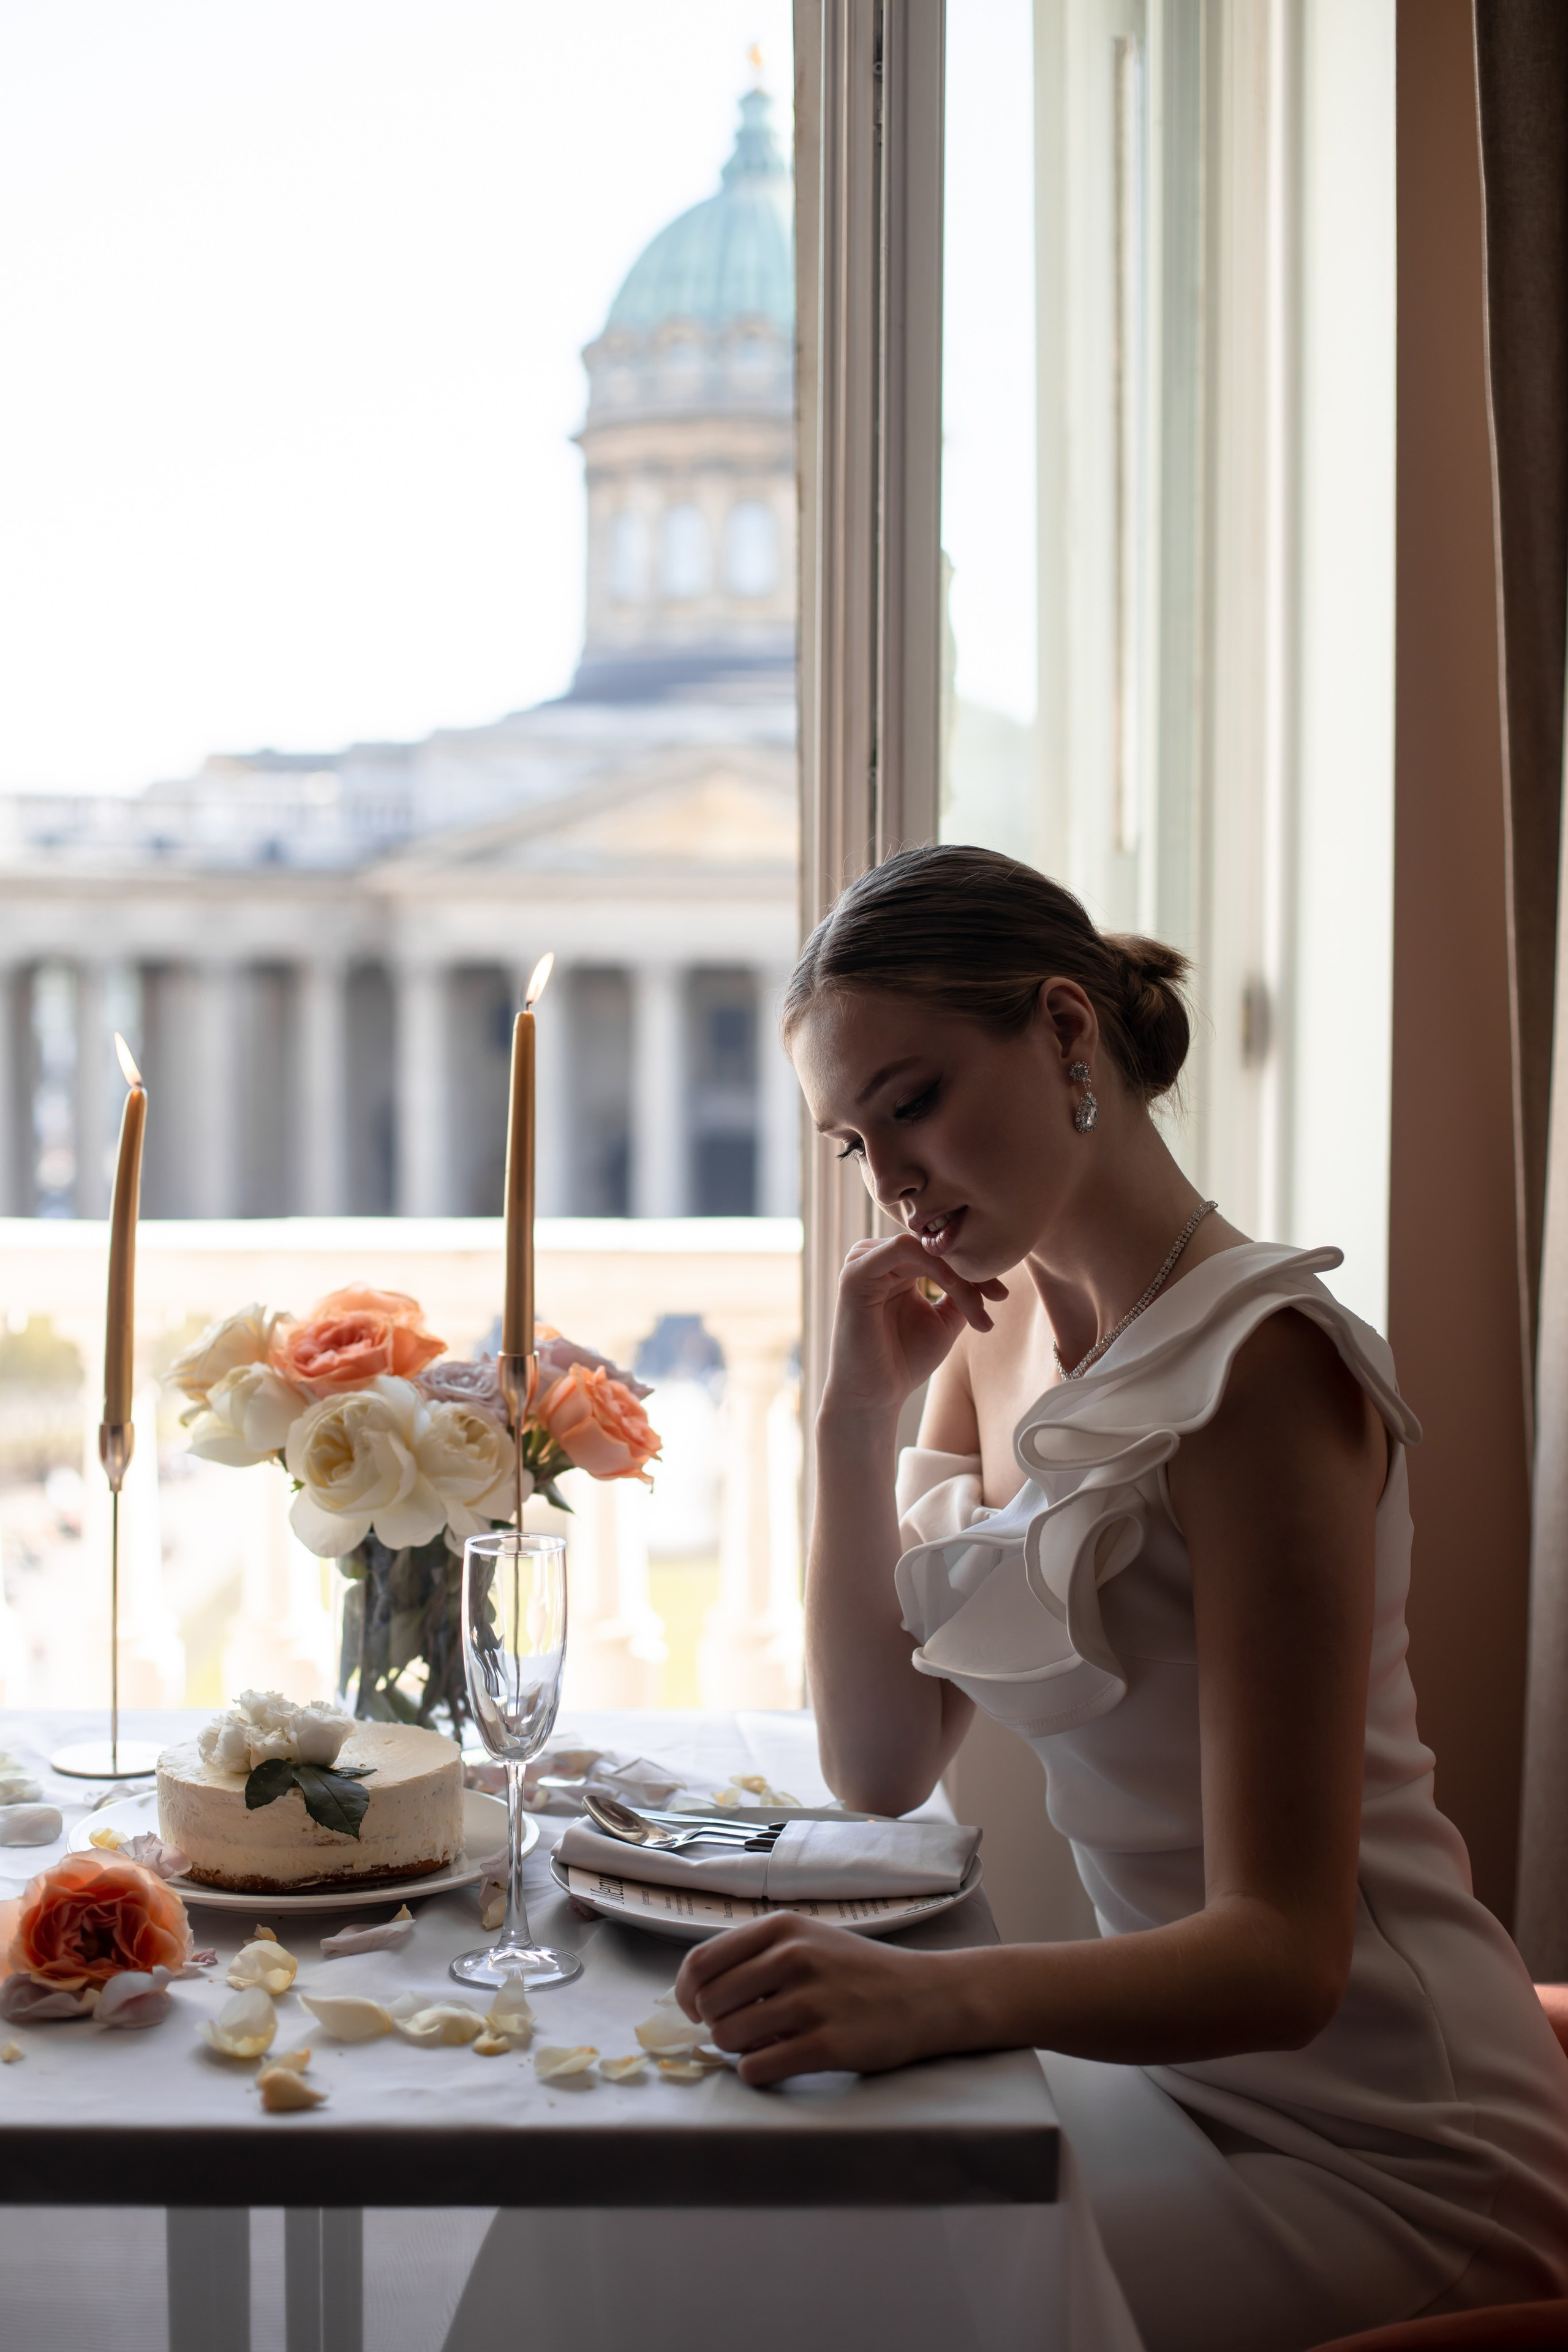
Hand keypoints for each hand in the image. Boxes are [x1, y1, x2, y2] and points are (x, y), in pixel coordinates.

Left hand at [673, 1912, 951, 2086]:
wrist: (924, 1995)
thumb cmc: (856, 1970)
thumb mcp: (806, 1939)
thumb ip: (754, 1955)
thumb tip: (696, 1994)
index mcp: (781, 1928)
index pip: (701, 1964)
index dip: (688, 1994)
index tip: (698, 2009)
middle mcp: (792, 1958)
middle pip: (709, 2005)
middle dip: (717, 2024)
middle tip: (743, 2028)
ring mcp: (810, 2002)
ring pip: (728, 2039)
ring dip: (738, 2049)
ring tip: (767, 2042)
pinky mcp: (827, 2044)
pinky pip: (756, 2069)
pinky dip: (757, 2071)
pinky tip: (779, 2060)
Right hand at [823, 1233, 1007, 1419]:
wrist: (875, 1396)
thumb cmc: (905, 1361)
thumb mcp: (944, 1320)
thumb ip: (961, 1291)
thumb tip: (987, 1269)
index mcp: (893, 1267)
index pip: (938, 1252)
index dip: (973, 1268)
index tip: (1002, 1295)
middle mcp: (875, 1257)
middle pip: (933, 1247)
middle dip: (971, 1270)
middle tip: (1000, 1296)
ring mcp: (862, 1262)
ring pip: (923, 1248)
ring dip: (957, 1274)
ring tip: (977, 1307)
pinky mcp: (855, 1272)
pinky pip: (902, 1249)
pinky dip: (935, 1267)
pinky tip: (956, 1289)